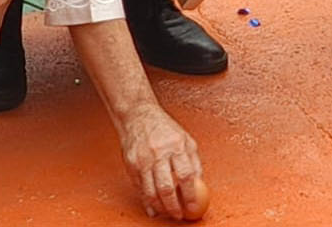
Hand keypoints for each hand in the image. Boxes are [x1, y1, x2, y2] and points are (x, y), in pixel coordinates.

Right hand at [119, 103, 209, 220]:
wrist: (138, 116)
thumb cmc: (164, 129)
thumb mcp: (186, 140)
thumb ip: (193, 162)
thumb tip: (200, 184)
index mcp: (177, 146)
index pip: (186, 175)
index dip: (191, 194)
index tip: (193, 207)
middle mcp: (158, 153)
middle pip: (166, 187)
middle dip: (174, 206)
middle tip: (179, 215)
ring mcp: (143, 159)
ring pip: (151, 191)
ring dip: (160, 207)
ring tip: (167, 213)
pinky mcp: (130, 164)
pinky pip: (139, 188)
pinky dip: (146, 201)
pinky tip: (153, 207)